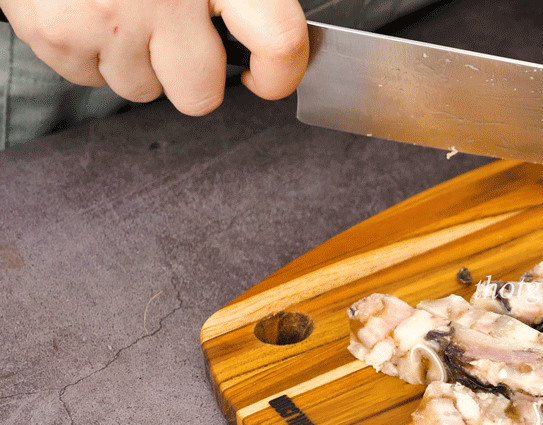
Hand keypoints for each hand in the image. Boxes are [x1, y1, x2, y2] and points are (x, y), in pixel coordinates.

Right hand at [0, 0, 307, 114]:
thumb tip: (275, 35)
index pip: (278, 40)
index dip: (280, 73)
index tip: (267, 78)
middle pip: (199, 94)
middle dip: (190, 77)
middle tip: (174, 37)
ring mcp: (109, 20)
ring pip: (140, 89)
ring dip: (135, 61)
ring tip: (121, 8)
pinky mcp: (58, 32)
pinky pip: (87, 76)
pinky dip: (89, 52)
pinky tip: (87, 9)